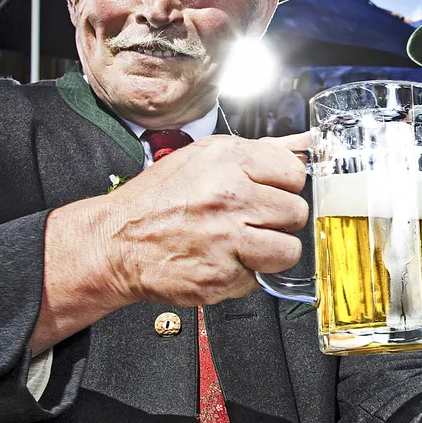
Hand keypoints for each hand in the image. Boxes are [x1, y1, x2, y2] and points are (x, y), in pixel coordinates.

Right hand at [102, 132, 310, 305]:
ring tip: (246, 243)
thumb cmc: (158, 199)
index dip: (285, 186)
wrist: (115, 242)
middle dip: (279, 219)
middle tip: (253, 219)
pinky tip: (224, 260)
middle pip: (297, 213)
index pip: (295, 174)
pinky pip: (260, 279)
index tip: (269, 192)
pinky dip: (245, 274)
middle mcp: (230, 198)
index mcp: (228, 162)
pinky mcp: (221, 276)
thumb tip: (306, 143)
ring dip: (271, 251)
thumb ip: (262, 151)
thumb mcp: (205, 157)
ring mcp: (227, 240)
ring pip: (289, 250)